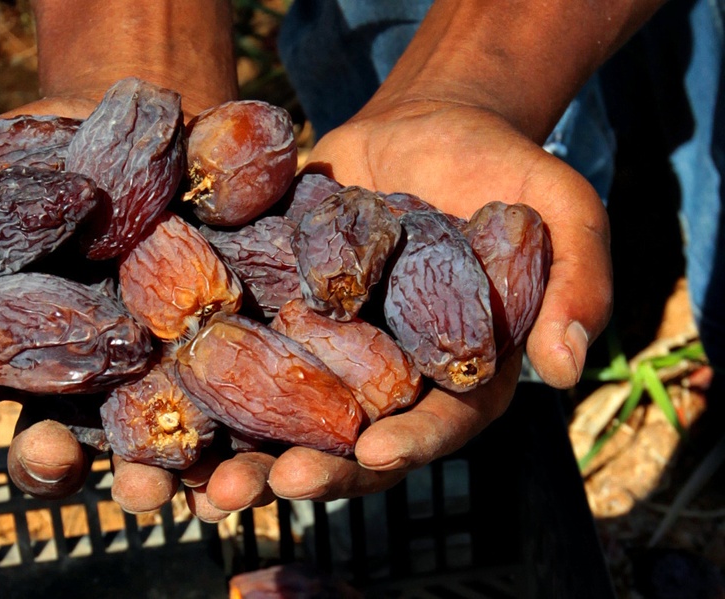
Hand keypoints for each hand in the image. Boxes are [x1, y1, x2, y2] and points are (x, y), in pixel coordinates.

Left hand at [187, 99, 611, 507]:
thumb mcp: (563, 212)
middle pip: (349, 442)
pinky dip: (207, 379)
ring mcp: (329, 350)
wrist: (428, 125)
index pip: (438, 425)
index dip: (411, 442)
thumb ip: (577, 283)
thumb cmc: (505, 171)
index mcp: (458, 377)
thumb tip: (566, 365)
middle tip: (263, 488)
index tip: (376, 454)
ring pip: (286, 414)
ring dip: (245, 449)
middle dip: (309, 469)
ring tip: (202, 479)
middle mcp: (388, 379)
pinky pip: (245, 352)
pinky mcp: (280, 313)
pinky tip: (166, 399)